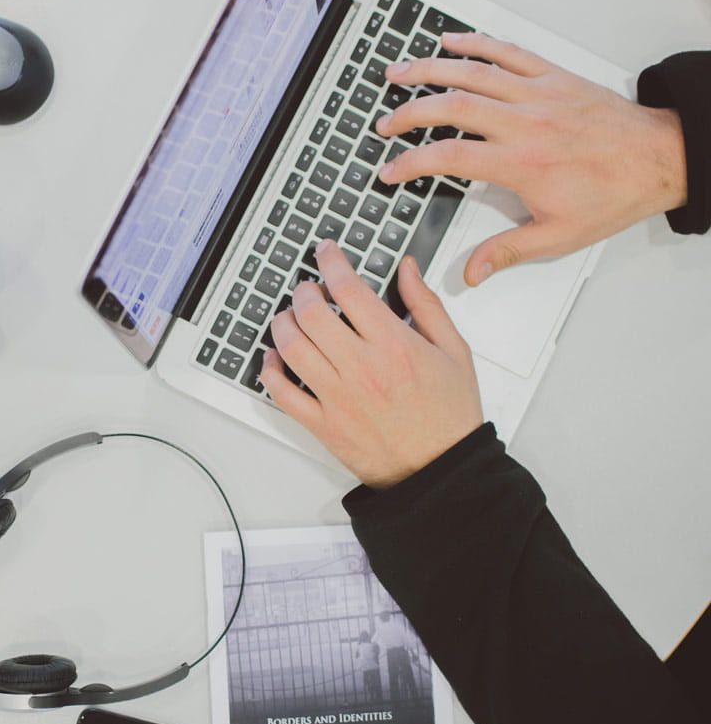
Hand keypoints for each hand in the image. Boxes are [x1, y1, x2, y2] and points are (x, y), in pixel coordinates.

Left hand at [259, 240, 481, 488]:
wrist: (442, 471)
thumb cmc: (450, 416)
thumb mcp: (454, 351)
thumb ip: (426, 305)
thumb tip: (407, 269)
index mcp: (394, 345)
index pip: (349, 288)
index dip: (331, 262)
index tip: (325, 252)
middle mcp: (361, 368)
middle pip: (311, 314)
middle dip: (303, 291)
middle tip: (307, 288)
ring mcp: (338, 398)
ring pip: (291, 348)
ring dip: (282, 324)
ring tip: (289, 317)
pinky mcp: (323, 425)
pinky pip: (283, 394)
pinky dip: (270, 371)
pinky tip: (273, 358)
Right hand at [373, 33, 686, 285]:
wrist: (660, 158)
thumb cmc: (614, 194)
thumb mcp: (558, 237)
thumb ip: (507, 252)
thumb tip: (471, 272)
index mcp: (521, 162)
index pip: (450, 157)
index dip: (411, 164)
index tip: (391, 173)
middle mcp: (525, 122)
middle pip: (452, 106)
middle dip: (409, 113)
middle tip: (384, 124)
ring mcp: (538, 93)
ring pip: (473, 72)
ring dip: (429, 70)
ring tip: (397, 74)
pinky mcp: (553, 76)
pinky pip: (508, 52)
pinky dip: (475, 43)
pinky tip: (451, 41)